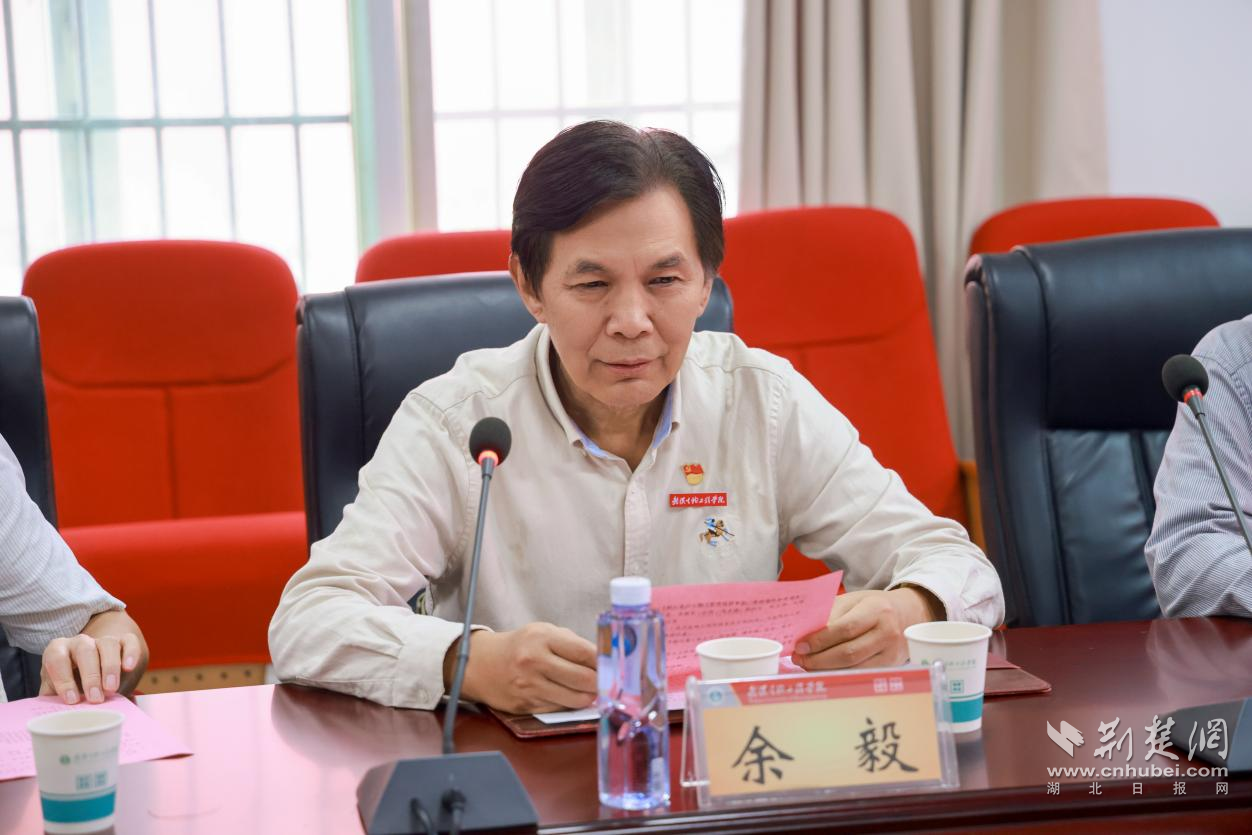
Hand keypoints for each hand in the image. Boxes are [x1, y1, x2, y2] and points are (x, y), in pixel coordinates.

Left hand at [39, 611, 146, 703]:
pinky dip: (131, 653)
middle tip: (96, 698)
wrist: (93, 673)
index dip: (63, 679)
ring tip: (112, 688)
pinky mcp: (123, 641)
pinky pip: (129, 641)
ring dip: (110, 667)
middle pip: (85, 650)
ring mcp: (102, 640)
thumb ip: (55, 701)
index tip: (72, 700)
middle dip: (91, 675)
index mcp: (57, 651)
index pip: (57, 659)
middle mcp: (79, 642)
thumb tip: (56, 717)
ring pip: (108, 644)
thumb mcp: (56, 692)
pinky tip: (129, 667)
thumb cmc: (71, 685)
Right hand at [444, 623, 596, 713]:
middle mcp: (535, 661)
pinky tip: (571, 697)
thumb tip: (602, 661)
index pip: (585, 652)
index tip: (615, 666)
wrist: (480, 664)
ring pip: (575, 699)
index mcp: (543, 637)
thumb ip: (572, 644)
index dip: (604, 662)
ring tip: (591, 691)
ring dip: (588, 697)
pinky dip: (570, 704)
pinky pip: (560, 708)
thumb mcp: (543, 633)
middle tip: (607, 683)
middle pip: (584, 679)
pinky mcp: (526, 705)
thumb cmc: (518, 646)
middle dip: (600, 683)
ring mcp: (530, 686)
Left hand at [792, 587, 940, 670]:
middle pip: (848, 652)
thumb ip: (831, 614)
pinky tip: (825, 669)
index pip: (844, 628)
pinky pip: (861, 673)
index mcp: (876, 609)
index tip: (800, 646)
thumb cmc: (874, 605)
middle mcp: (887, 632)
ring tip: (808, 665)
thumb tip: (805, 633)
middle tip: (799, 659)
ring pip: (854, 667)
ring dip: (826, 669)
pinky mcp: (891, 666)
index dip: (820, 640)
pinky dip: (839, 673)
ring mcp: (891, 652)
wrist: (908, 613)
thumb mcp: (854, 600)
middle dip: (819, 658)